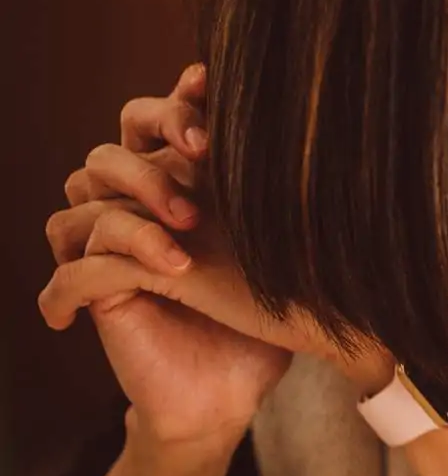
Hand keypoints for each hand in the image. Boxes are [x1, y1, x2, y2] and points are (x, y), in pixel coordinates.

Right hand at [39, 68, 304, 447]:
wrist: (236, 391)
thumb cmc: (269, 320)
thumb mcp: (291, 252)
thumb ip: (296, 197)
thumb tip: (346, 137)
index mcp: (182, 187)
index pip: (160, 123)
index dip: (178, 103)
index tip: (211, 84)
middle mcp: (139, 210)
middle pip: (114, 145)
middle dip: (156, 146)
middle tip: (206, 156)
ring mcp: (110, 248)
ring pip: (82, 191)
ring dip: (137, 203)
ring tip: (191, 237)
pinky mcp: (95, 292)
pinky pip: (75, 264)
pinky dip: (115, 262)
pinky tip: (172, 274)